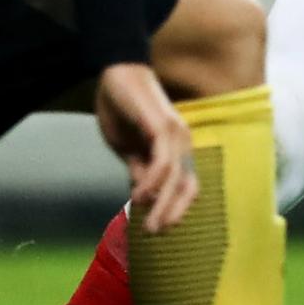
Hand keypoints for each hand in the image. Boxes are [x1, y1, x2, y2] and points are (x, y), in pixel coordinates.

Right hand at [93, 63, 196, 233]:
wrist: (115, 71)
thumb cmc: (121, 106)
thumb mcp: (127, 147)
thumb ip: (137, 168)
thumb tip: (142, 195)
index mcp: (177, 148)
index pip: (187, 186)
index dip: (176, 209)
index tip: (159, 227)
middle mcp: (183, 143)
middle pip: (188, 187)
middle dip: (171, 214)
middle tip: (153, 233)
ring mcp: (176, 135)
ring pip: (176, 179)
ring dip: (162, 205)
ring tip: (146, 223)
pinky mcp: (162, 128)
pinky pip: (162, 163)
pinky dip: (152, 183)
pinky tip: (138, 195)